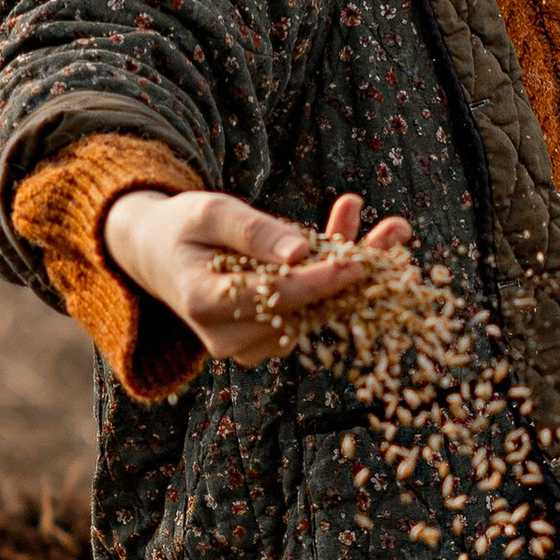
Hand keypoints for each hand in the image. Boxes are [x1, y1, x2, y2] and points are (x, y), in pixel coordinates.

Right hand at [103, 185, 414, 368]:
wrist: (161, 255)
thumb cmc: (184, 226)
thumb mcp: (211, 212)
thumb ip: (253, 232)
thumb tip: (302, 253)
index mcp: (205, 304)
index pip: (275, 297)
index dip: (320, 280)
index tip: (360, 262)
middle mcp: (226, 338)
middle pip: (306, 309)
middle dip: (355, 270)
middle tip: (399, 231)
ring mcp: (247, 347)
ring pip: (317, 313)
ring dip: (354, 272)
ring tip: (392, 230)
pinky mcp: (266, 344)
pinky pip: (312, 313)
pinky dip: (338, 280)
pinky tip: (365, 243)